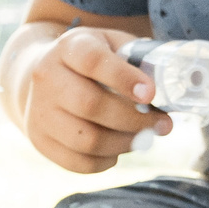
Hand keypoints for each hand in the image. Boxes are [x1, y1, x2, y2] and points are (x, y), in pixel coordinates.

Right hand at [4, 25, 169, 172]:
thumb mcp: (110, 45)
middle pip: (90, 104)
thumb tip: (169, 90)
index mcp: (68, 47)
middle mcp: (46, 77)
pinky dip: (106, 160)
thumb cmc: (90, 62)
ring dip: (124, 143)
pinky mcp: (40, 140)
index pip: (92, 61)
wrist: (44, 79)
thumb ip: (137, 60)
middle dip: (134, 119)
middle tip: (163, 124)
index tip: (150, 93)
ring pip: (86, 139)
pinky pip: (78, 162)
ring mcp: (39, 111)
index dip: (123, 78)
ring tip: (144, 138)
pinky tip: (117, 149)